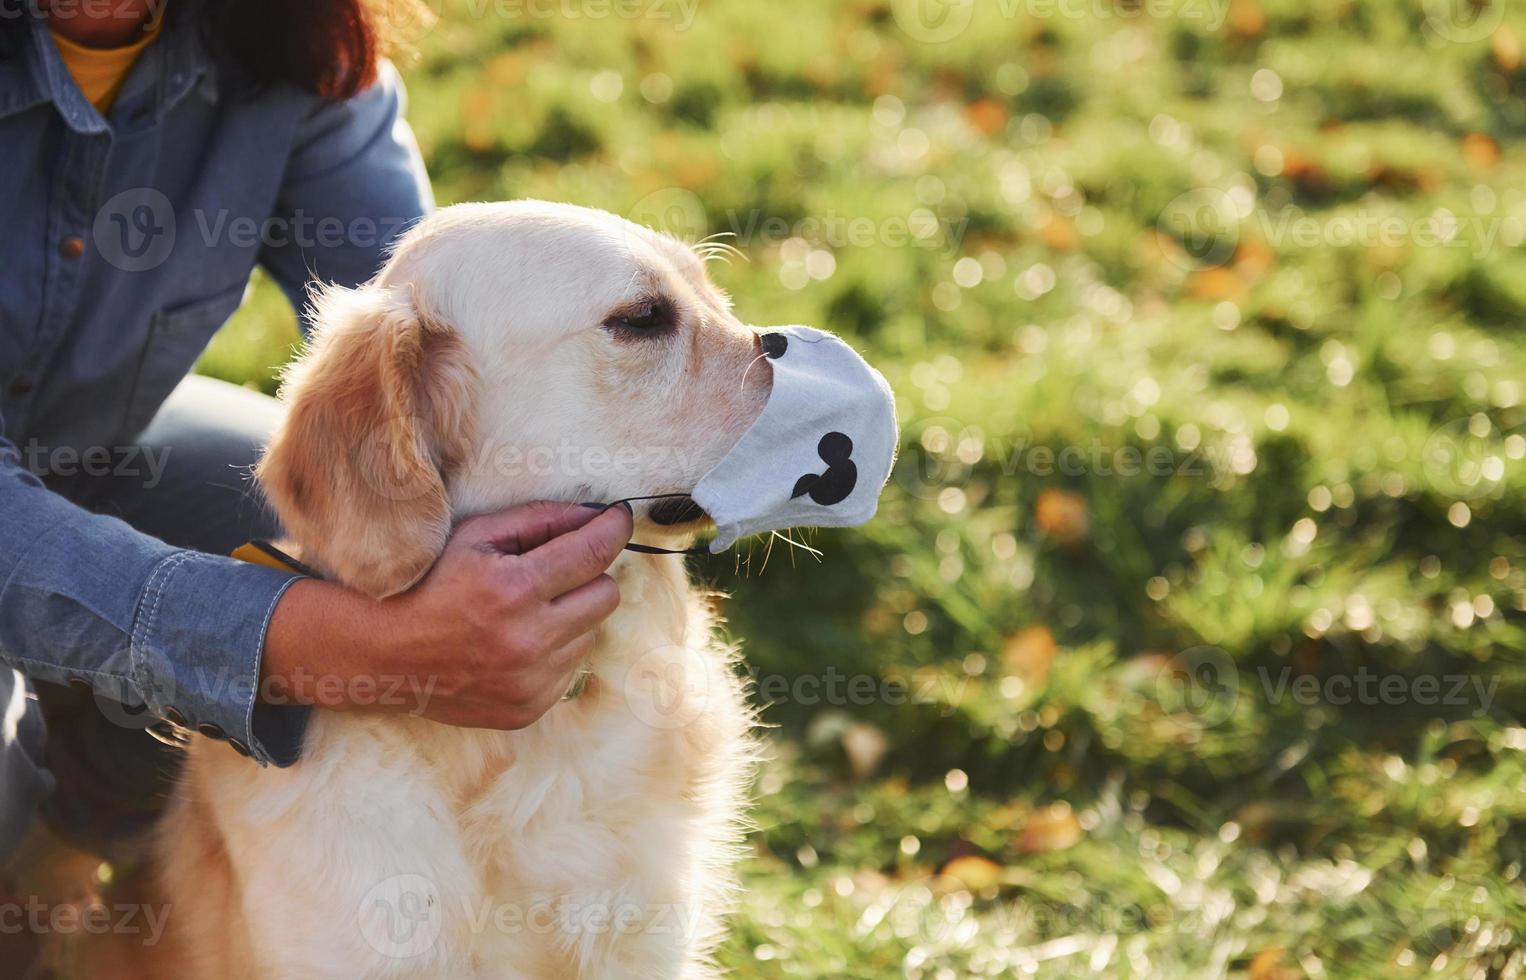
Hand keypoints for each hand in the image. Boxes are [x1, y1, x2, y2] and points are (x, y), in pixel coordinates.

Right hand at [262, 501, 633, 728]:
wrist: (382, 656)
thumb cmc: (428, 585)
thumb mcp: (475, 537)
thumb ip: (539, 520)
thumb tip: (595, 513)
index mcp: (514, 589)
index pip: (594, 552)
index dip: (614, 528)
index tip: (619, 517)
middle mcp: (529, 640)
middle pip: (606, 594)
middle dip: (590, 574)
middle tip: (561, 567)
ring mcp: (531, 681)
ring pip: (591, 632)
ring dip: (571, 614)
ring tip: (527, 610)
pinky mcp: (530, 708)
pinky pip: (571, 668)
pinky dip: (555, 650)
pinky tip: (517, 641)